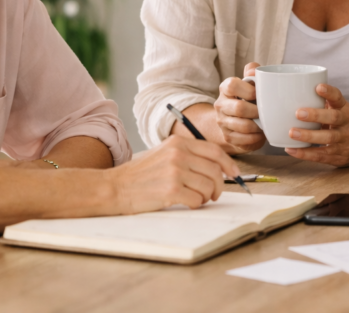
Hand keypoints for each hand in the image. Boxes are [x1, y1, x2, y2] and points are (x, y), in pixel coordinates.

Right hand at [107, 135, 240, 213]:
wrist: (113, 187)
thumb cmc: (139, 175)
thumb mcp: (163, 154)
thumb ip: (188, 155)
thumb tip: (217, 168)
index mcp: (178, 143)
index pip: (214, 151)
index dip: (229, 164)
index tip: (235, 174)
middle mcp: (178, 154)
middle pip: (215, 170)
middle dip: (219, 185)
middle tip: (213, 194)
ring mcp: (175, 172)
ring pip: (208, 186)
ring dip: (206, 197)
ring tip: (196, 198)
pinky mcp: (171, 190)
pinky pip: (197, 200)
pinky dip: (196, 204)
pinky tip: (186, 203)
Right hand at [210, 62, 265, 153]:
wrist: (238, 120)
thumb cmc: (249, 98)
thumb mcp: (250, 83)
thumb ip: (252, 73)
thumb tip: (253, 70)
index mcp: (225, 88)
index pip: (232, 85)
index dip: (248, 90)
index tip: (259, 94)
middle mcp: (220, 105)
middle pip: (239, 108)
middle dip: (257, 111)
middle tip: (266, 112)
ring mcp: (222, 122)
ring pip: (243, 125)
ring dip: (258, 125)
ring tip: (266, 123)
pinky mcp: (228, 137)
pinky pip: (244, 139)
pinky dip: (256, 137)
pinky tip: (260, 133)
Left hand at [285, 83, 348, 166]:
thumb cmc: (347, 123)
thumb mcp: (342, 110)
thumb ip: (325, 103)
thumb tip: (297, 95)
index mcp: (346, 110)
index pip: (339, 98)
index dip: (329, 92)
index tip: (318, 87)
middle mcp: (347, 124)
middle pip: (334, 118)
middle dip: (316, 116)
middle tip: (298, 113)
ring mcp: (345, 142)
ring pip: (328, 139)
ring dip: (308, 136)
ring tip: (292, 133)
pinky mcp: (340, 157)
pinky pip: (322, 156)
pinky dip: (306, 154)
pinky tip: (292, 150)